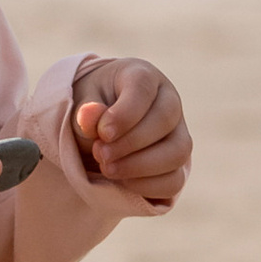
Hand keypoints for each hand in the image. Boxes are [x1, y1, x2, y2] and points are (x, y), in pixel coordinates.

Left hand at [73, 57, 191, 203]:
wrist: (100, 128)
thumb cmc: (92, 108)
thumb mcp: (82, 102)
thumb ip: (85, 112)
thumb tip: (88, 115)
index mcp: (143, 76)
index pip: (143, 89)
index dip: (124, 114)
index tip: (102, 134)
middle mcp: (169, 100)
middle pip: (164, 120)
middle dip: (129, 143)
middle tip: (99, 154)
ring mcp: (178, 132)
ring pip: (177, 152)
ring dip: (140, 166)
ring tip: (108, 168)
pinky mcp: (178, 163)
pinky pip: (175, 180)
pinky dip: (147, 186)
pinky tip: (122, 181)